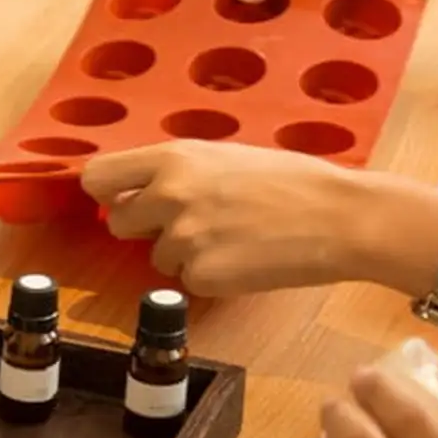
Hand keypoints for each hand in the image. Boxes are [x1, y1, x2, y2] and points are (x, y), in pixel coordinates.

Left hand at [81, 141, 368, 293]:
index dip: (107, 192)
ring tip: (233, 237)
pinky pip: (186, 281)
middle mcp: (168, 195)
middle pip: (116, 223)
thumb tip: (135, 191)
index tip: (121, 200)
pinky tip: (245, 258)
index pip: (97, 177)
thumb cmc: (290, 181)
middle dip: (145, 228)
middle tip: (191, 223)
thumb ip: (174, 172)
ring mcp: (183, 238)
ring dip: (184, 254)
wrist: (341, 217)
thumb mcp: (223, 157)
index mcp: (172, 159)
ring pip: (155, 257)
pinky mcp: (201, 276)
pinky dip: (210, 276)